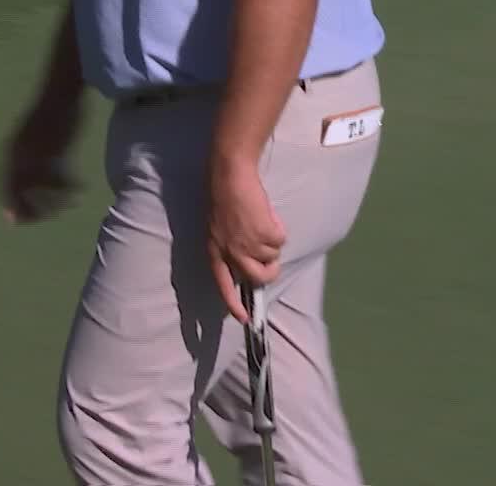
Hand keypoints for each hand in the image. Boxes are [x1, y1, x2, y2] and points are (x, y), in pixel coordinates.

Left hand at [0, 94, 81, 224]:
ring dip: (55, 201)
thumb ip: (22, 157)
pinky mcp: (60, 148)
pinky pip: (63, 177)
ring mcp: (41, 151)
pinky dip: (71, 187)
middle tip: (39, 220)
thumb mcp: (29, 136)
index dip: (10, 204)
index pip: (4, 186)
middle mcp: (22, 153)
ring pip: (44, 189)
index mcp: (11, 150)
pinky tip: (80, 189)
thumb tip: (23, 181)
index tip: (14, 221)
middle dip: (29, 210)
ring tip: (67, 206)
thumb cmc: (47, 113)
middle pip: (21, 193)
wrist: (60, 88)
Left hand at [208, 160, 285, 322]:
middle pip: (258, 278)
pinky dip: (279, 228)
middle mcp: (231, 252)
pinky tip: (267, 215)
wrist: (230, 175)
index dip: (234, 305)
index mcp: (214, 251)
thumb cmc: (223, 196)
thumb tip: (248, 261)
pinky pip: (281, 240)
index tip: (244, 320)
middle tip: (272, 261)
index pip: (223, 286)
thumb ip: (229, 247)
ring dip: (273, 242)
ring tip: (262, 223)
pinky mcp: (265, 233)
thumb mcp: (218, 229)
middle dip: (270, 272)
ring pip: (273, 257)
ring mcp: (249, 244)